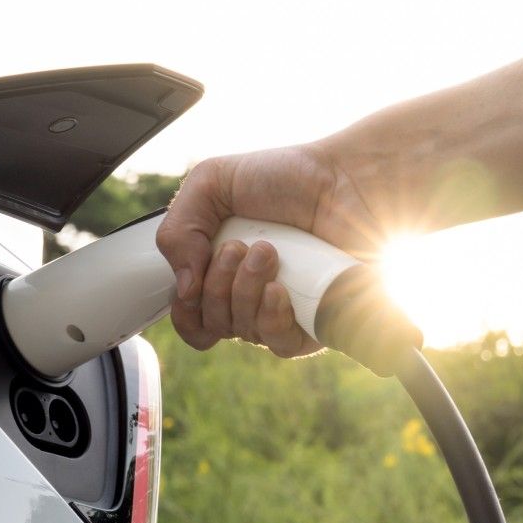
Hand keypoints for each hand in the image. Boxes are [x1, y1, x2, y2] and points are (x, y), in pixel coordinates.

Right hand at [156, 144, 383, 356]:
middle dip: (216, 286)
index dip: (185, 309)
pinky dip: (271, 318)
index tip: (193, 277)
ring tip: (268, 252)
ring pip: (244, 333)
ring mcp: (284, 311)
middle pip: (213, 325)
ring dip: (245, 292)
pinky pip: (281, 345)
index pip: (192, 318)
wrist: (345, 178)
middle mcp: (251, 296)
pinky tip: (279, 289)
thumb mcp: (212, 182)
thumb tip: (183, 289)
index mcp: (223, 271)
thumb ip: (178, 229)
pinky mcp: (316, 321)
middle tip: (241, 247)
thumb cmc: (287, 177)